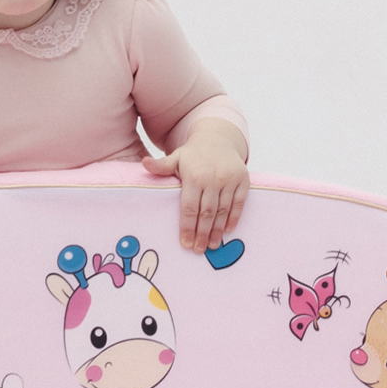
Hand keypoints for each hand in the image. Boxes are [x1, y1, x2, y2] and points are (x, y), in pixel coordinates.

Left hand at [142, 119, 248, 253]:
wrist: (218, 138)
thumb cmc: (193, 155)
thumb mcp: (176, 158)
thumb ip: (161, 165)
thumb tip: (144, 163)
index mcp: (194, 177)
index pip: (189, 208)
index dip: (187, 227)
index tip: (185, 244)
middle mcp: (212, 179)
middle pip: (206, 213)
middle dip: (202, 234)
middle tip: (199, 250)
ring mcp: (229, 180)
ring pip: (223, 210)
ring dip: (218, 230)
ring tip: (212, 246)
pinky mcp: (242, 180)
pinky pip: (239, 203)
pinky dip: (234, 218)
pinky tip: (228, 231)